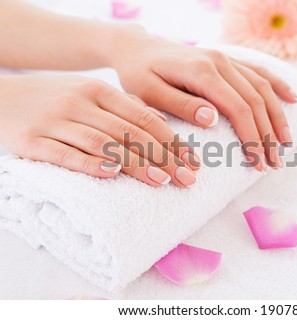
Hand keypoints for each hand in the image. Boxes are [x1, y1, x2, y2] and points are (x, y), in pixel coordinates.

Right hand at [0, 75, 198, 187]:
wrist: (1, 96)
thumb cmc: (56, 98)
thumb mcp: (91, 93)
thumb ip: (126, 106)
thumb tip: (163, 121)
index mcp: (99, 91)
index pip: (144, 117)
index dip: (172, 140)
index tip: (192, 161)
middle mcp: (80, 102)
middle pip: (129, 132)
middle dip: (163, 156)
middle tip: (186, 178)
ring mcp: (55, 120)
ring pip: (102, 142)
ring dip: (135, 163)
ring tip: (162, 180)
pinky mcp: (31, 141)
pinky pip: (64, 154)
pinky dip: (89, 164)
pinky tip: (111, 174)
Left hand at [109, 28, 296, 170]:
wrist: (137, 47)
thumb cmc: (139, 74)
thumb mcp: (149, 93)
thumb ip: (181, 104)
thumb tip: (213, 119)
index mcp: (202, 72)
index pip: (239, 108)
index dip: (253, 138)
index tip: (259, 164)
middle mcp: (220, 62)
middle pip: (255, 100)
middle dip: (268, 135)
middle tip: (275, 164)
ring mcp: (226, 58)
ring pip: (262, 87)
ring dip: (277, 116)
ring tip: (286, 143)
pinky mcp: (228, 60)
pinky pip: (259, 71)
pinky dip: (277, 86)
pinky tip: (292, 99)